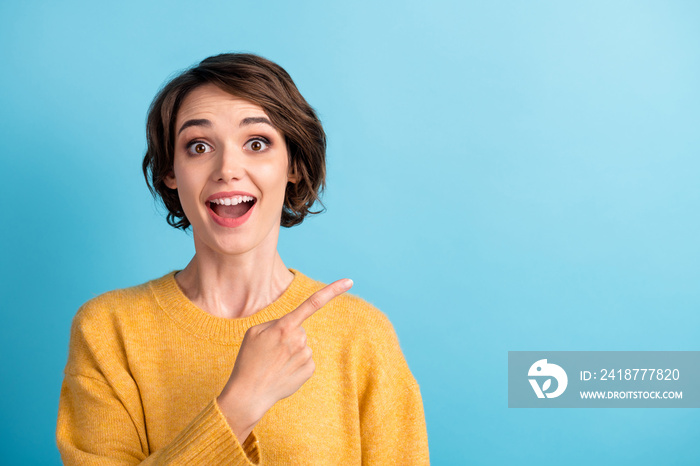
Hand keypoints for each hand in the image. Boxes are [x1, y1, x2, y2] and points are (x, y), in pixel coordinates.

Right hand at [216, 278, 352, 442]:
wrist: (248, 394)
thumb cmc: (248, 360)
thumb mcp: (254, 332)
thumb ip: (276, 323)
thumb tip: (296, 327)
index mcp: (284, 326)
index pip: (312, 303)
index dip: (332, 290)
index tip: (349, 281)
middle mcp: (299, 339)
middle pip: (299, 330)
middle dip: (287, 337)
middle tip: (270, 352)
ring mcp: (306, 355)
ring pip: (302, 345)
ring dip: (291, 352)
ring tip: (274, 364)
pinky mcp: (310, 370)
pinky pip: (306, 360)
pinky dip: (296, 365)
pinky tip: (282, 373)